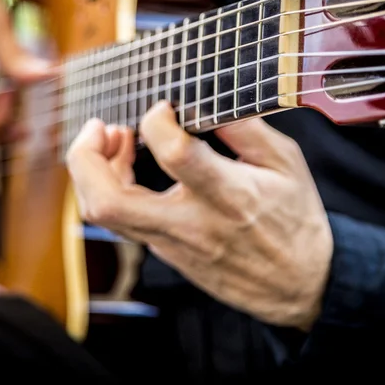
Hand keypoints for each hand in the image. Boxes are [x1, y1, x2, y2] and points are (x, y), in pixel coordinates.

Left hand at [66, 101, 333, 330]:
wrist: (300, 284)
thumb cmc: (295, 219)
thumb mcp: (286, 162)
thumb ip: (244, 127)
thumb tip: (202, 100)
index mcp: (230, 195)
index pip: (174, 154)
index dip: (156, 121)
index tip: (164, 107)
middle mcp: (192, 224)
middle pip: (108, 201)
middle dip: (85, 157)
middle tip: (98, 126)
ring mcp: (173, 244)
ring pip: (104, 215)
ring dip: (92, 170)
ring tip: (112, 137)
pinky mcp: (166, 252)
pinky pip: (122, 220)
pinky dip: (111, 185)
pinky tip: (126, 164)